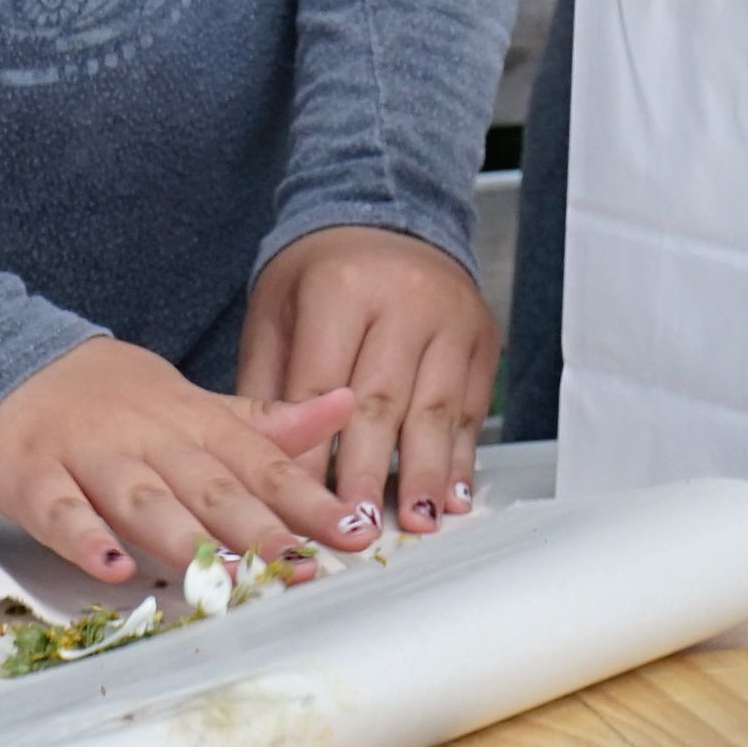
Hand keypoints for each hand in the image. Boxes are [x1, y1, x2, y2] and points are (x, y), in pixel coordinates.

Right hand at [0, 338, 374, 586]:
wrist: (12, 365)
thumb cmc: (116, 400)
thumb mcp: (195, 404)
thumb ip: (266, 421)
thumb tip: (347, 404)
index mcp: (196, 423)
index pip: (261, 464)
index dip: (309, 500)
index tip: (354, 532)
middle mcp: (150, 438)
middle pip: (211, 487)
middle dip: (259, 529)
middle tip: (301, 567)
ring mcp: (90, 456)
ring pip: (144, 500)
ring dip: (186, 541)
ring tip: (227, 579)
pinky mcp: (32, 476)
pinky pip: (59, 510)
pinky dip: (84, 539)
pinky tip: (112, 569)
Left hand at [240, 225, 498, 538]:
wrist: (388, 219)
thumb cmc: (322, 276)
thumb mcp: (276, 314)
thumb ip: (269, 387)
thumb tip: (265, 468)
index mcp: (340, 288)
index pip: (319, 385)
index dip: (309, 450)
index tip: (296, 504)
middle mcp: (403, 300)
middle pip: (381, 401)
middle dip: (367, 472)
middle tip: (356, 527)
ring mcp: (450, 318)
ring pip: (434, 408)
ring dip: (424, 473)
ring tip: (417, 523)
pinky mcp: (481, 339)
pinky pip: (470, 407)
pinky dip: (461, 457)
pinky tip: (453, 495)